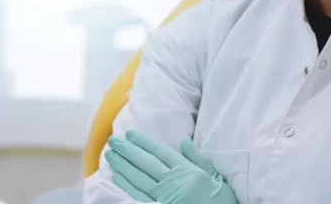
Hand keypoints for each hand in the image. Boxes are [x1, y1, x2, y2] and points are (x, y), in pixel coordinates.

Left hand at [104, 130, 238, 203]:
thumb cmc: (220, 200)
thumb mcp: (215, 177)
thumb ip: (198, 159)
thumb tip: (183, 140)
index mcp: (186, 171)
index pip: (160, 152)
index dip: (143, 142)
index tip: (130, 134)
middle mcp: (172, 181)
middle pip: (145, 163)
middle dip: (127, 151)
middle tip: (113, 141)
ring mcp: (164, 196)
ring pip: (138, 177)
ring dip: (122, 165)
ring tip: (110, 154)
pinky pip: (138, 195)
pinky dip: (126, 184)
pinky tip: (116, 175)